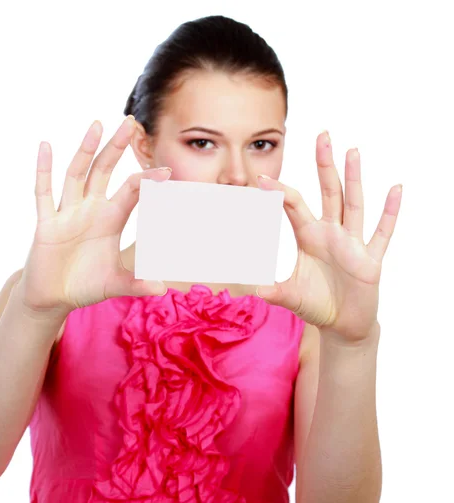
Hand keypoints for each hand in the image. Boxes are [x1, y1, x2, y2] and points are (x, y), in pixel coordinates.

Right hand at [17, 116, 169, 313]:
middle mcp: (90, 209)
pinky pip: (44, 194)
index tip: (166, 171)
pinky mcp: (46, 223)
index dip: (147, 180)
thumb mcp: (115, 284)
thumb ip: (137, 284)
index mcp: (110, 219)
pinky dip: (43, 170)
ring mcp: (67, 213)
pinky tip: (46, 146)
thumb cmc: (85, 285)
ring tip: (97, 124)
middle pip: (104, 171)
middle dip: (116, 147)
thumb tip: (164, 289)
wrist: (53, 298)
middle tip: (130, 122)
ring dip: (85, 150)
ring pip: (76, 174)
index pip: (131, 191)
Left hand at [255, 131, 401, 341]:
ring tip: (352, 151)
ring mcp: (352, 244)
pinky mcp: (370, 260)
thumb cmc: (316, 305)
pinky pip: (381, 233)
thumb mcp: (291, 296)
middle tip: (322, 135)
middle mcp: (331, 233)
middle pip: (328, 192)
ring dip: (354, 178)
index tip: (262, 178)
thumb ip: (274, 291)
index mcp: (309, 236)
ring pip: (353, 204)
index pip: (294, 205)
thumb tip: (254, 291)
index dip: (279, 192)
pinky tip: (395, 189)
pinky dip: (389, 213)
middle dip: (324, 165)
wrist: (342, 325)